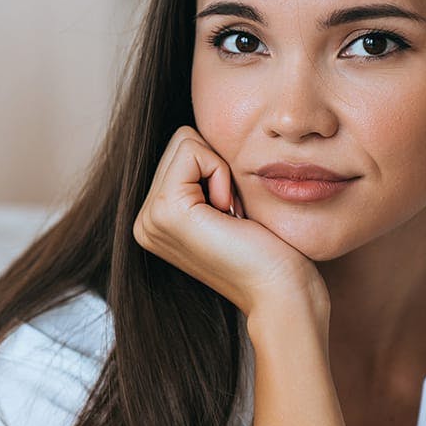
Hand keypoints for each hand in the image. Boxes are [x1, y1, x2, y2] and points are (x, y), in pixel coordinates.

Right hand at [132, 126, 328, 323]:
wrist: (281, 290)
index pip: (182, 149)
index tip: (234, 213)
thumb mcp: (229, 204)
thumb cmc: (271, 250)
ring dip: (221, 172)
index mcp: (156, 219)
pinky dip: (221, 174)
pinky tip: (230, 215)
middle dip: (217, 166)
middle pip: (180, 140)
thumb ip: (206, 176)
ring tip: (231, 217)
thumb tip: (204, 135)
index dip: (219, 168)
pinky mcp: (165, 211)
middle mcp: (144, 221)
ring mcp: (149, 219)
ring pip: (185, 140)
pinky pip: (193, 150)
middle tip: (234, 214)